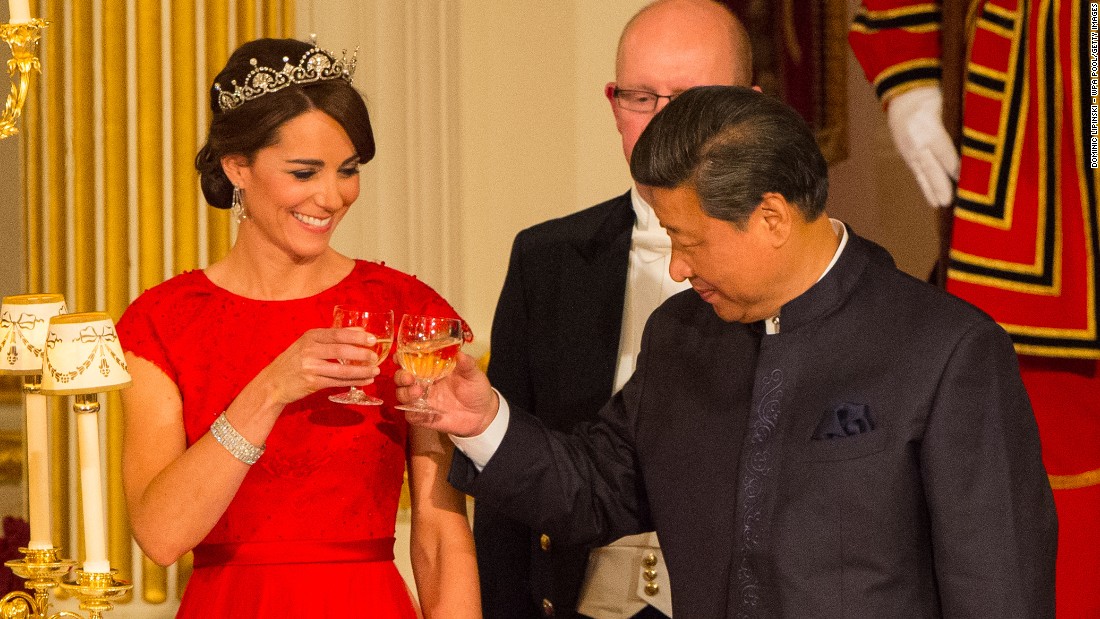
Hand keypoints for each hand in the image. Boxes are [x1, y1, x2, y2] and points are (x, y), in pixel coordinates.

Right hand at [253, 327, 380, 405]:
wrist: (272, 383)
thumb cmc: (294, 361)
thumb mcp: (308, 344)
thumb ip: (331, 337)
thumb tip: (360, 330)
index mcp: (310, 336)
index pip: (338, 334)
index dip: (358, 336)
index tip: (373, 339)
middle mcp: (309, 350)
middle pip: (341, 351)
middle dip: (362, 353)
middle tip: (376, 356)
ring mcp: (310, 367)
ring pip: (342, 369)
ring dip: (362, 370)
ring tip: (376, 370)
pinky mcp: (312, 383)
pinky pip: (338, 382)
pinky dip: (354, 381)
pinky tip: (366, 380)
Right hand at [396, 352, 498, 436]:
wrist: (483, 414)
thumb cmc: (476, 389)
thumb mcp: (474, 375)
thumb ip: (467, 365)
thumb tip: (460, 354)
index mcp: (433, 369)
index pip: (412, 360)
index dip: (402, 357)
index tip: (398, 356)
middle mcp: (424, 383)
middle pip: (402, 378)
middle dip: (400, 376)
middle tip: (408, 377)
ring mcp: (423, 400)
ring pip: (402, 395)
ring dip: (405, 393)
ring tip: (418, 391)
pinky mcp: (424, 416)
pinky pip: (411, 415)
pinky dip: (411, 413)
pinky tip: (420, 411)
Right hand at [886, 85, 959, 207]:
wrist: (904, 91)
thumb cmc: (932, 95)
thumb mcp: (949, 105)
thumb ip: (960, 125)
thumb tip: (979, 145)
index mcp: (930, 128)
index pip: (947, 154)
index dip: (958, 168)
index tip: (971, 181)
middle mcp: (917, 142)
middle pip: (932, 168)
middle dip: (942, 186)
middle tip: (950, 202)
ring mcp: (909, 149)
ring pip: (922, 173)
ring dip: (932, 190)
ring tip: (940, 205)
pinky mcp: (905, 153)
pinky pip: (916, 172)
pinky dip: (924, 185)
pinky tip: (932, 198)